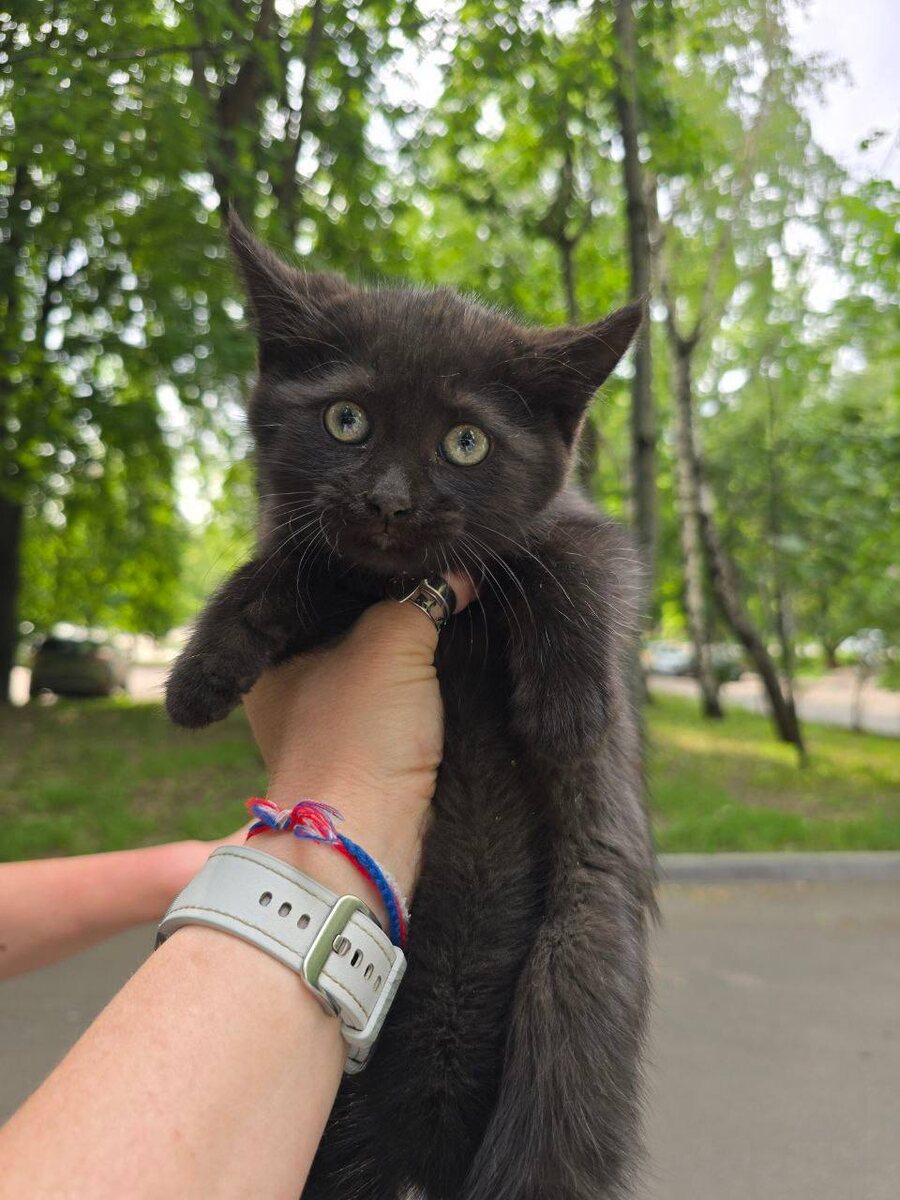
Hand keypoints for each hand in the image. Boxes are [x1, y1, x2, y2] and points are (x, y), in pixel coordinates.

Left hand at [243, 575, 473, 908]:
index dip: (368, 573)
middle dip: (398, 611)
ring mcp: (328, 726)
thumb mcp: (390, 643)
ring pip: (379, 669)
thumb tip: (456, 580)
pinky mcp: (365, 757)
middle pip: (353, 629)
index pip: (320, 592)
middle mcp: (293, 688)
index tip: (415, 561)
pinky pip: (397, 705)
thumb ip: (422, 600)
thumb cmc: (359, 737)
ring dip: (416, 654)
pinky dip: (423, 691)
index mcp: (275, 654)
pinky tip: (455, 672)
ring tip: (460, 622)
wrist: (367, 838)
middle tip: (446, 587)